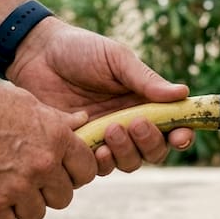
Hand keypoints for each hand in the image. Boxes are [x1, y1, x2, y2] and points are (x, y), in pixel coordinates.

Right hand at [0, 75, 97, 218]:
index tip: (55, 172)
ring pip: (35, 214)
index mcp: (57, 139)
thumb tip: (84, 122)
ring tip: (1, 186)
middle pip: (62, 198)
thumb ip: (58, 120)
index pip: (86, 172)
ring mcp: (17, 187)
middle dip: (46, 191)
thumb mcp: (28, 103)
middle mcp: (43, 165)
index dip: (72, 174)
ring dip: (21, 206)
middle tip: (23, 179)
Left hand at [7, 19, 194, 174]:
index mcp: (143, 102)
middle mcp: (128, 125)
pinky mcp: (79, 148)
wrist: (36, 54)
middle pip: (153, 152)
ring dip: (127, 152)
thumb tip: (183, 93)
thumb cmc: (79, 50)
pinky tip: (96, 147)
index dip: (182, 136)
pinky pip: (97, 168)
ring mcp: (104, 138)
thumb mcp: (116, 58)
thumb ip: (146, 80)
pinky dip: (102, 162)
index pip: (172, 127)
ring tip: (112, 129)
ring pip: (128, 163)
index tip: (181, 134)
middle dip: (151, 143)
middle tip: (136, 123)